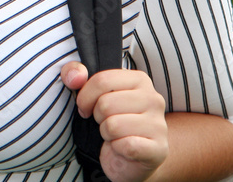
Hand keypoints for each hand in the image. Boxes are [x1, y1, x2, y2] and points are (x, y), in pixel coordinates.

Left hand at [61, 62, 168, 181]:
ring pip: (113, 126)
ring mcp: (159, 124)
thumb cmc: (112, 121)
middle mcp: (154, 99)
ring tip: (115, 135)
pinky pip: (126, 146)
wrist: (133, 158)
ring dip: (107, 134)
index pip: (102, 80)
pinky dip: (117, 149)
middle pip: (106, 104)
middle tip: (106, 123)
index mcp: (140, 80)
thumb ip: (75, 74)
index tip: (86, 108)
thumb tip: (74, 77)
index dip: (85, 97)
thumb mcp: (91, 94)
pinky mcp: (159, 149)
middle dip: (98, 117)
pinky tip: (123, 148)